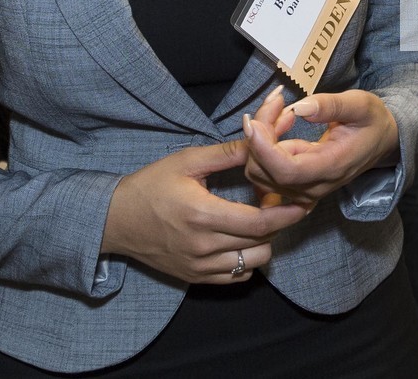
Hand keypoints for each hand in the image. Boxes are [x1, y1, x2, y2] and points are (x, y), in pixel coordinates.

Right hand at [101, 140, 307, 283]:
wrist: (115, 220)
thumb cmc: (151, 185)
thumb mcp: (187, 161)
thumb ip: (227, 153)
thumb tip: (261, 140)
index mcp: (203, 214)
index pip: (260, 223)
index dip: (286, 214)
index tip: (302, 202)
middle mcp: (203, 246)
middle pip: (261, 243)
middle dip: (280, 224)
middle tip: (284, 205)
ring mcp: (199, 266)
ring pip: (252, 264)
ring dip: (265, 243)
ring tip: (260, 221)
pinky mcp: (194, 277)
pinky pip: (236, 277)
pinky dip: (247, 261)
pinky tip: (243, 239)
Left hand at [242, 85, 399, 206]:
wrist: (382, 142)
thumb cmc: (371, 121)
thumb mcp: (360, 104)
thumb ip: (332, 105)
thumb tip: (301, 108)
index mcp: (332, 167)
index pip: (286, 170)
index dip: (262, 148)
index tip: (253, 121)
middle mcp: (314, 186)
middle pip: (264, 171)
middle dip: (259, 134)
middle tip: (276, 101)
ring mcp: (302, 190)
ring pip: (258, 171)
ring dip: (261, 137)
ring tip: (283, 110)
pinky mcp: (294, 186)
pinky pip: (264, 171)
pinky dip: (263, 145)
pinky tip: (282, 125)